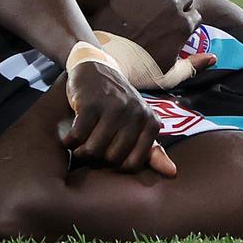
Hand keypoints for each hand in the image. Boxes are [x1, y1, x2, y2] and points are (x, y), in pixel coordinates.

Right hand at [63, 61, 168, 175]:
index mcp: (151, 122)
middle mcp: (136, 113)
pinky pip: (77, 137)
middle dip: (97, 160)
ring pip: (94, 149)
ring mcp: (114, 107)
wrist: (96, 68)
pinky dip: (69, 142)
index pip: (133, 163)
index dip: (116, 166)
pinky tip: (69, 138)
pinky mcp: (91, 102)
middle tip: (90, 151)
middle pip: (112, 158)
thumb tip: (172, 173)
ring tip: (79, 147)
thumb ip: (153, 151)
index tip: (108, 156)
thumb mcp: (139, 125)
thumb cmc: (118, 104)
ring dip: (81, 153)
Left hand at [89, 0, 201, 71]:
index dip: (189, 22)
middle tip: (169, 15)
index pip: (196, 15)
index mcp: (183, 24)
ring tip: (152, 7)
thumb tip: (212, 58)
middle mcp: (170, 5)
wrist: (106, 59)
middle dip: (181, 3)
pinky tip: (130, 8)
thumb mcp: (170, 75)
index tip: (180, 29)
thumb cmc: (139, 71)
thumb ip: (194, 66)